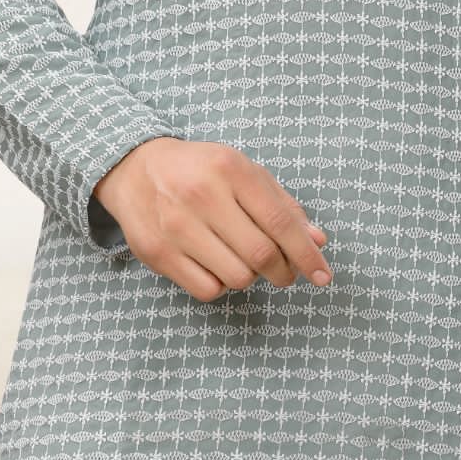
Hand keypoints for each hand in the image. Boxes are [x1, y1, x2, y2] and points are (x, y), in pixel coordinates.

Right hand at [92, 137, 333, 298]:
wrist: (136, 168)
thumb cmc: (201, 171)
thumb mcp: (244, 172)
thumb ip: (283, 206)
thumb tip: (318, 242)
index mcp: (231, 169)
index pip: (279, 222)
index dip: (306, 254)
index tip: (324, 276)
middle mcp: (202, 196)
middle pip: (261, 255)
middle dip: (284, 272)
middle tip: (285, 272)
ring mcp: (176, 226)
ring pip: (237, 277)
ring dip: (250, 277)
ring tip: (242, 258)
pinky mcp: (157, 253)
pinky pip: (207, 290)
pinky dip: (220, 285)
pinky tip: (215, 264)